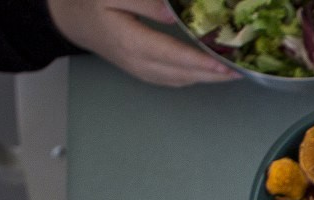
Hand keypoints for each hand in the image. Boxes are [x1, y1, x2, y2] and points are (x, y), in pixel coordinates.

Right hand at [46, 0, 240, 86]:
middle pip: (182, 73)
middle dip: (212, 74)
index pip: (171, 55)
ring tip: (233, 70)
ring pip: (181, 79)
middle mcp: (138, 63)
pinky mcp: (145, 73)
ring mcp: (142, 71)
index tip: (223, 65)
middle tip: (241, 70)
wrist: (72, 20)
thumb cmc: (92, 4)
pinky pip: (175, 79)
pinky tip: (211, 71)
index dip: (199, 62)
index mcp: (130, 41)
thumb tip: (174, 14)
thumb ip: (145, 2)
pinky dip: (195, 76)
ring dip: (207, 78)